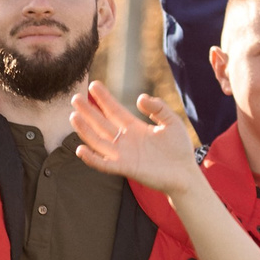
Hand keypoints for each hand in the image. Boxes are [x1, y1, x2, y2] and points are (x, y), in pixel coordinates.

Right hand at [70, 82, 203, 195]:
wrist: (185, 174)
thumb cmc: (179, 149)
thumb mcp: (171, 122)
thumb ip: (158, 108)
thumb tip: (140, 98)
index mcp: (134, 128)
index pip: (114, 110)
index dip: (104, 98)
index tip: (94, 85)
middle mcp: (125, 140)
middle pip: (101, 123)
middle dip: (88, 111)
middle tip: (75, 98)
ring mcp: (123, 155)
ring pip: (98, 141)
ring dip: (85, 130)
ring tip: (74, 117)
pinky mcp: (125, 168)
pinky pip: (104, 164)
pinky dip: (92, 158)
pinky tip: (80, 149)